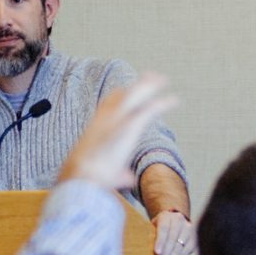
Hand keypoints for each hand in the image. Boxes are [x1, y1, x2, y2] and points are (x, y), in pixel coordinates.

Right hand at [59, 73, 176, 189]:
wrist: (81, 177)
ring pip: (135, 96)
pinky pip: (149, 111)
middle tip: (150, 76)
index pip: (108, 105)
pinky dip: (162, 104)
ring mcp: (116, 120)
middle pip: (122, 94)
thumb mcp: (103, 173)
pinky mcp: (128, 127)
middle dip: (137, 85)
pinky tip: (174, 101)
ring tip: (163, 79)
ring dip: (149, 87)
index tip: (129, 89)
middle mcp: (105, 119)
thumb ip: (119, 174)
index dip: (120, 95)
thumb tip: (128, 178)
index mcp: (97, 127)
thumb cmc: (88, 178)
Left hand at [152, 211, 194, 254]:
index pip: (164, 229)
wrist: (174, 220)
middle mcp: (180, 222)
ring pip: (180, 248)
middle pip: (173, 240)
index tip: (156, 252)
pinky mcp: (193, 240)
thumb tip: (143, 250)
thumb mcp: (152, 226)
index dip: (160, 241)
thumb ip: (150, 234)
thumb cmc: (158, 226)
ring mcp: (189, 231)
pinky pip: (185, 253)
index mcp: (167, 217)